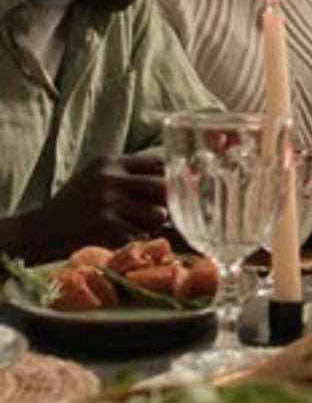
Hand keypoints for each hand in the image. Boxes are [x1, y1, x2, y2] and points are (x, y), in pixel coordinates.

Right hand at [18, 155, 167, 262]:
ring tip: (141, 226)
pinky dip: (138, 240)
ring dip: (155, 224)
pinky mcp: (106, 230)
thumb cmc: (73, 204)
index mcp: (110, 163)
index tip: (181, 185)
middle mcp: (110, 180)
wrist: (39, 230)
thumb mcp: (96, 177)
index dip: (173, 174)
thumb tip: (170, 178)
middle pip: (163, 186)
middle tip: (169, 210)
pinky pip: (140, 236)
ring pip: (157, 214)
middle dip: (170, 201)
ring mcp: (108, 205)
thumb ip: (126, 175)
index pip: (156, 162)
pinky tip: (124, 239)